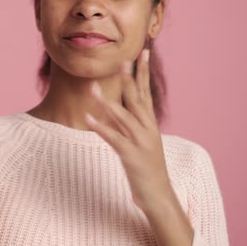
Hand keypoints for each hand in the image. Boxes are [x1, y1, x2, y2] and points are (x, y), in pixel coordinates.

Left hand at [84, 49, 174, 212]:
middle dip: (129, 78)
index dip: (143, 71)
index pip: (146, 91)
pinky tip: (88, 118)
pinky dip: (100, 127)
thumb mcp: (140, 139)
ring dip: (107, 100)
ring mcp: (140, 141)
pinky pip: (113, 138)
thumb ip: (130, 121)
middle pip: (137, 98)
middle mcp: (147, 128)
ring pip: (123, 116)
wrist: (158, 194)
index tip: (142, 51)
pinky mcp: (131, 156)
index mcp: (150, 122)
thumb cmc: (146, 165)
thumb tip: (114, 104)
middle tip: (122, 58)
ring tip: (93, 86)